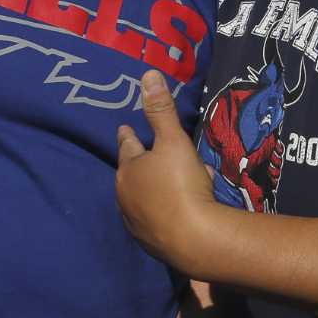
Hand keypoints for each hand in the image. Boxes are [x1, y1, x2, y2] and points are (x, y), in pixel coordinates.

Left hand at [116, 69, 220, 273]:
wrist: (193, 239)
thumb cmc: (180, 183)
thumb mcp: (173, 140)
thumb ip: (161, 110)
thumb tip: (147, 74)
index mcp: (128, 170)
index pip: (126, 147)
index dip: (128, 137)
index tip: (124, 129)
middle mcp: (126, 197)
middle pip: (133, 174)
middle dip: (145, 164)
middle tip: (155, 155)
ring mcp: (137, 222)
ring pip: (147, 197)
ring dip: (160, 187)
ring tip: (180, 180)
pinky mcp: (152, 243)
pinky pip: (159, 218)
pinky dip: (169, 209)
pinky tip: (185, 208)